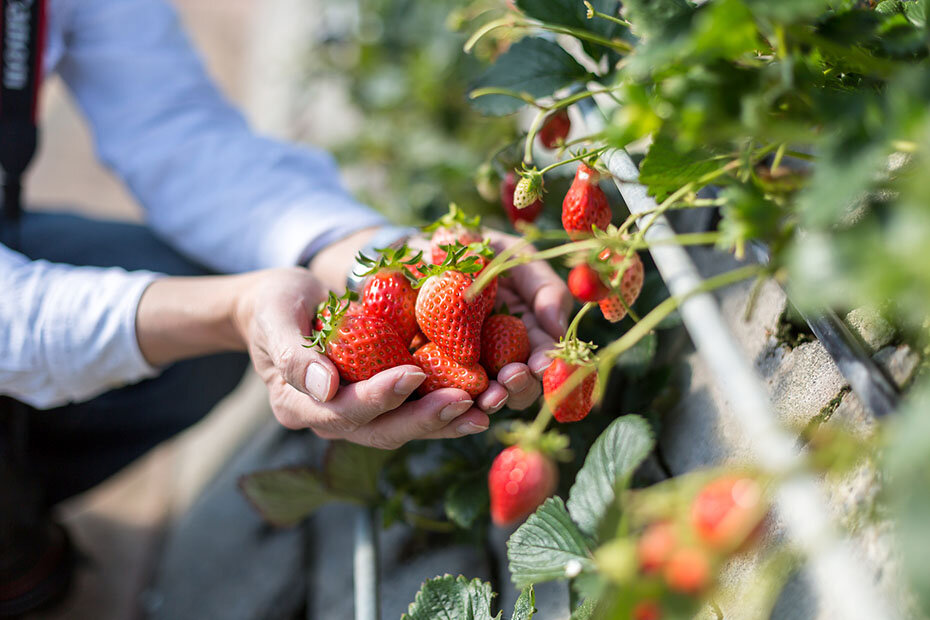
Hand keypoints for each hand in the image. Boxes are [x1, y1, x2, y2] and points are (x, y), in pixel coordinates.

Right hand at [232, 268, 488, 448]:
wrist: (281, 307)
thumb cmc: (274, 305)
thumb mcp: (275, 317)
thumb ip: (294, 353)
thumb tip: (324, 388)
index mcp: (298, 405)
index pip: (344, 409)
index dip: (380, 396)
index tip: (414, 374)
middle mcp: (329, 420)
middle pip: (381, 430)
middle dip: (425, 418)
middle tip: (465, 402)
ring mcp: (356, 417)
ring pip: (403, 428)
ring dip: (444, 422)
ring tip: (484, 410)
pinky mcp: (380, 404)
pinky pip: (413, 412)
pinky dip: (445, 409)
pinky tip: (479, 402)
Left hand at [408, 228, 571, 414]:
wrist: (422, 248)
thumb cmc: (478, 249)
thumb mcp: (516, 257)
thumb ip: (543, 289)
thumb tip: (558, 327)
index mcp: (525, 332)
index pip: (541, 357)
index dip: (544, 364)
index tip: (540, 365)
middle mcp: (499, 356)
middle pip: (517, 385)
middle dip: (519, 388)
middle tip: (509, 379)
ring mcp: (466, 366)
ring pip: (483, 395)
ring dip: (490, 399)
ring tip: (486, 396)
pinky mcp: (430, 369)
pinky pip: (440, 389)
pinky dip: (448, 396)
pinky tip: (449, 397)